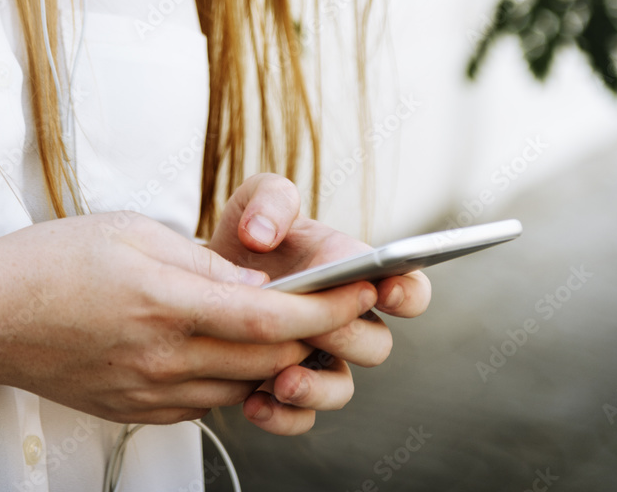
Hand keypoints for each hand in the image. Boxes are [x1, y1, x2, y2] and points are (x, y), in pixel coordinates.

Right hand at [0, 213, 379, 423]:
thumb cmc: (52, 262)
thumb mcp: (132, 234)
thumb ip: (201, 264)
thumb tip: (255, 285)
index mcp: (165, 303)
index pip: (270, 317)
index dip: (327, 308)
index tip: (360, 291)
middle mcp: (163, 358)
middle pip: (268, 359)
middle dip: (317, 334)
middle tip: (342, 305)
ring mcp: (150, 392)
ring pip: (243, 385)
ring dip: (280, 358)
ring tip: (296, 325)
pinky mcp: (138, 410)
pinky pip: (207, 401)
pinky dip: (237, 376)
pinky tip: (236, 350)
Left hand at [207, 174, 431, 434]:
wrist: (208, 274)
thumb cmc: (249, 234)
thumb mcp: (257, 199)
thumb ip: (270, 199)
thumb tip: (261, 234)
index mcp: (353, 271)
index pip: (408, 289)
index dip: (407, 293)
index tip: (383, 289)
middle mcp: (345, 319)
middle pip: (376, 344)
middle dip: (347, 335)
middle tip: (312, 324)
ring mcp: (320, 357)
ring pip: (342, 388)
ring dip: (317, 388)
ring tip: (281, 380)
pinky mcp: (287, 389)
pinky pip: (301, 418)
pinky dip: (281, 416)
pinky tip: (253, 402)